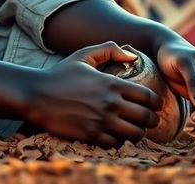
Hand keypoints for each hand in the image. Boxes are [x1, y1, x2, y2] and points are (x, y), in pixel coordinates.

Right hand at [26, 42, 161, 145]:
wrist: (38, 94)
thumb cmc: (61, 73)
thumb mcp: (84, 54)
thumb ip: (109, 50)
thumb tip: (132, 55)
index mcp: (111, 83)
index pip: (148, 97)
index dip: (157, 102)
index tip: (156, 104)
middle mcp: (110, 103)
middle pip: (146, 118)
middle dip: (152, 119)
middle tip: (150, 119)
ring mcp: (101, 121)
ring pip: (134, 134)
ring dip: (138, 132)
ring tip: (134, 129)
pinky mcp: (91, 136)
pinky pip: (116, 144)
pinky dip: (119, 141)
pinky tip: (115, 134)